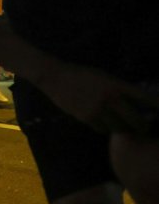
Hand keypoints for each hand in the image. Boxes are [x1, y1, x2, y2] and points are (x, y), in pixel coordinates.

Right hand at [39, 62, 158, 134]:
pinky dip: (107, 129)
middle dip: (143, 126)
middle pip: (134, 119)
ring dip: (124, 130)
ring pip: (119, 128)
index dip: (157, 105)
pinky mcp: (86, 117)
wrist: (56, 77)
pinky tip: (107, 126)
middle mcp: (109, 98)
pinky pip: (103, 129)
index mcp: (115, 85)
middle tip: (145, 128)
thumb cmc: (81, 74)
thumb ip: (118, 88)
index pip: (143, 98)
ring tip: (127, 129)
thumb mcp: (103, 76)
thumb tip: (135, 102)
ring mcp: (97, 109)